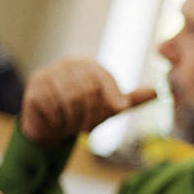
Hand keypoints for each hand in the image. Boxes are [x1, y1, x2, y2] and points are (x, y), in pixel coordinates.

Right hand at [20, 58, 156, 144]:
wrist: (52, 124)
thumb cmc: (86, 113)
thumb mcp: (111, 108)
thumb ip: (132, 99)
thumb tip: (158, 92)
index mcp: (92, 66)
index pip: (105, 79)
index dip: (114, 95)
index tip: (120, 109)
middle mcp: (71, 63)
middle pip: (88, 89)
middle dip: (92, 113)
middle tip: (89, 129)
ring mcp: (51, 71)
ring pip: (70, 97)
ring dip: (75, 119)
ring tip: (74, 127)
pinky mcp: (35, 83)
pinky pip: (51, 103)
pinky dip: (58, 119)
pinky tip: (58, 123)